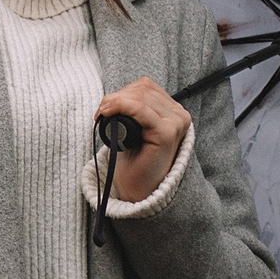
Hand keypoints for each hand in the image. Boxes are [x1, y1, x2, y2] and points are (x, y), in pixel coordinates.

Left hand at [96, 77, 190, 204]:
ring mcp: (175, 124)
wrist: (138, 191)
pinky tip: (108, 112)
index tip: (105, 107)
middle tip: (100, 113)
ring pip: (140, 96)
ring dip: (116, 102)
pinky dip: (123, 106)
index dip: (123, 93)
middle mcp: (179, 115)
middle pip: (143, 89)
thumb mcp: (133, 129)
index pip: (146, 87)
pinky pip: (142, 110)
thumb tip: (113, 96)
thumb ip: (132, 110)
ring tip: (103, 116)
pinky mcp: (167, 133)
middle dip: (116, 97)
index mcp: (173, 112)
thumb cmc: (135, 161)